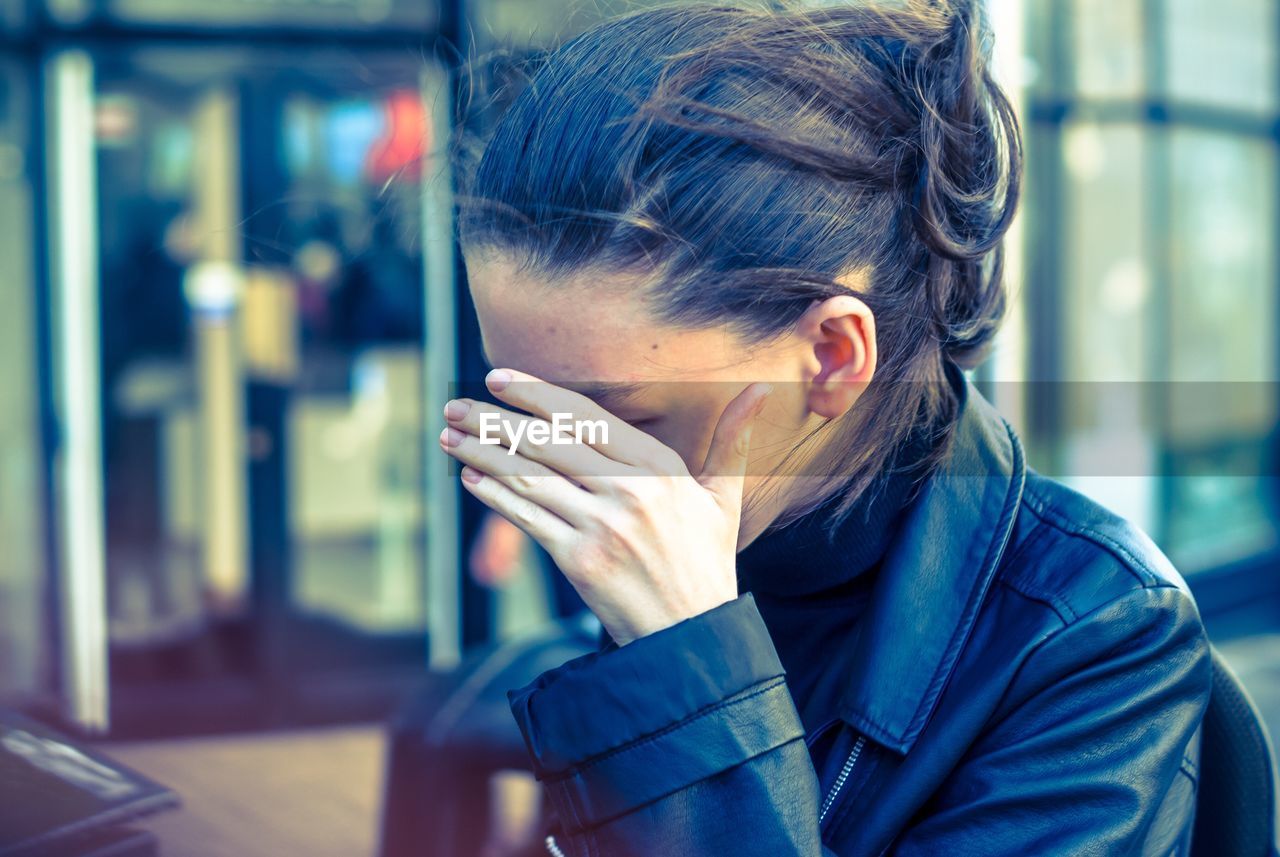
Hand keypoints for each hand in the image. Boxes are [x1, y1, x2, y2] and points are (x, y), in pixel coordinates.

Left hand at [438, 369, 771, 645]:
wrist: (693, 635)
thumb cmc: (705, 562)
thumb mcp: (723, 498)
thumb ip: (734, 441)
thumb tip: (762, 390)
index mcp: (660, 468)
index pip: (586, 417)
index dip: (537, 394)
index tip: (499, 378)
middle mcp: (631, 491)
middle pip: (548, 442)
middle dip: (494, 420)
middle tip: (456, 404)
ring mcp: (603, 526)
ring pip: (529, 477)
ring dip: (482, 454)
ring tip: (450, 435)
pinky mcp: (580, 562)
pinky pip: (527, 519)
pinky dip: (494, 497)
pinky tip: (470, 479)